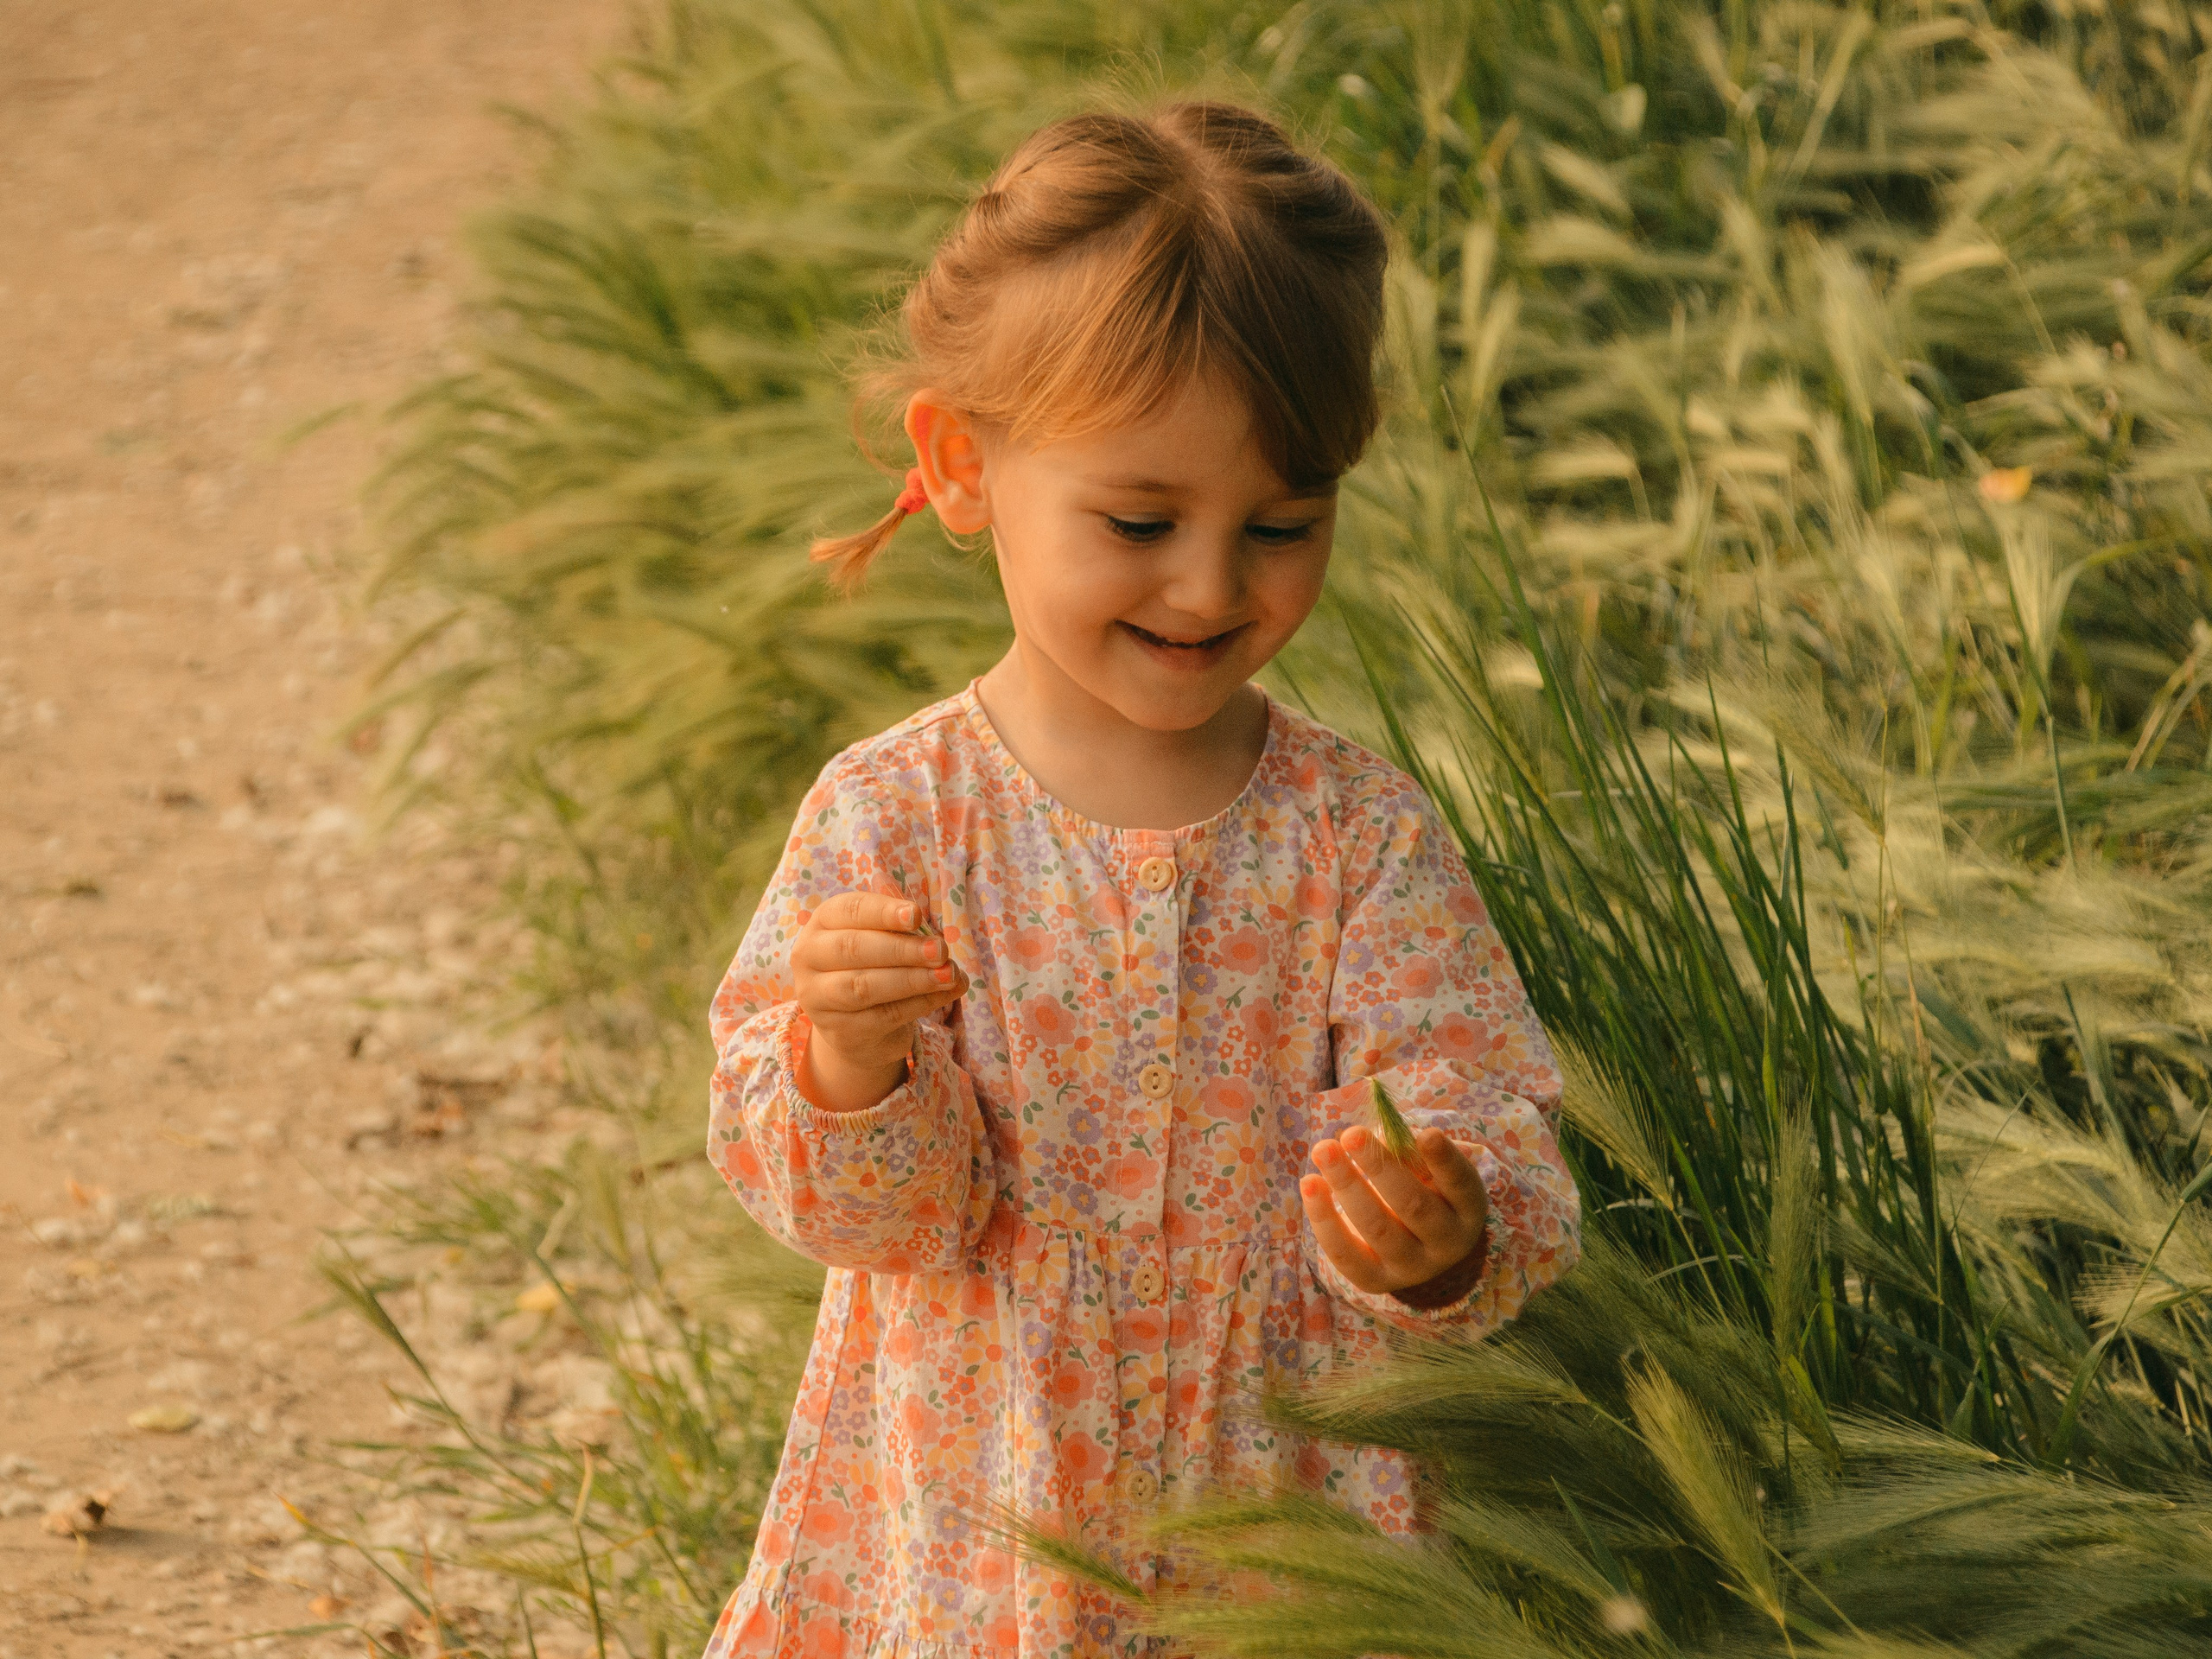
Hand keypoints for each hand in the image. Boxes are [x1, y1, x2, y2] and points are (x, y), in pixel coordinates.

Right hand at [792, 891, 969, 1111]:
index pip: (849, 910)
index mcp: (821, 923)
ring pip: (865, 986)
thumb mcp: (882, 938)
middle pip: (853, 948)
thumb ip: (903, 930)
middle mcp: (808, 957)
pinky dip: (918, 1004)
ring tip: (948, 975)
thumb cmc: (873, 966)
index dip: (883, 912)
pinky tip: (942, 994)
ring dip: (913, 979)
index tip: (916, 914)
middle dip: (902, 949)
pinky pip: (882, 1016)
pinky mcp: (839, 1031)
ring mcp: (818, 998)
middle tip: (940, 950)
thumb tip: (935, 938)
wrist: (857, 1026)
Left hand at [1301, 1123, 1490, 1303]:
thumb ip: (1410, 1152)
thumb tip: (1380, 1138)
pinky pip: (1346, 1254)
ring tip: (1323, 1149)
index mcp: (1467, 1209)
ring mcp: (1412, 1268)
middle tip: (1351, 1134)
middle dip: (1379, 1167)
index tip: (1426, 1134)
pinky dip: (1323, 1218)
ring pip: (1377, 1229)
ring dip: (1346, 1185)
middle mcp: (1446, 1244)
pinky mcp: (1376, 1281)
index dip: (1444, 1161)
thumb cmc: (1421, 1189)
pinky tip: (1310, 1183)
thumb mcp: (1427, 1169)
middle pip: (1413, 1206)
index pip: (1460, 1184)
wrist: (1415, 1246)